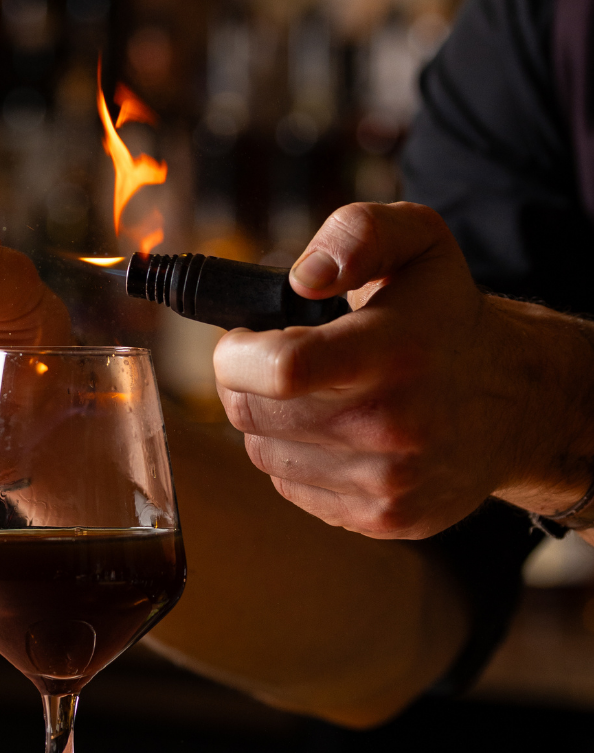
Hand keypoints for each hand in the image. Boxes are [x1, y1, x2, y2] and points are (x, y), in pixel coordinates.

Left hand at [213, 201, 593, 538]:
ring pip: (262, 452)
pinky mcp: (381, 517)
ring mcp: (387, 481)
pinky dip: (295, 457)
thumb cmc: (445, 318)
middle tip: (273, 360)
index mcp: (394, 352)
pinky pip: (289, 487)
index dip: (236, 354)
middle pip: (252, 413)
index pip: (282, 369)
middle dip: (243, 382)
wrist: (515, 402)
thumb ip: (357, 234)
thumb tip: (305, 278)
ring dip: (268, 421)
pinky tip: (334, 432)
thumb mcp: (417, 241)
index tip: (244, 339)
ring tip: (312, 395)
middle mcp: (392, 426)